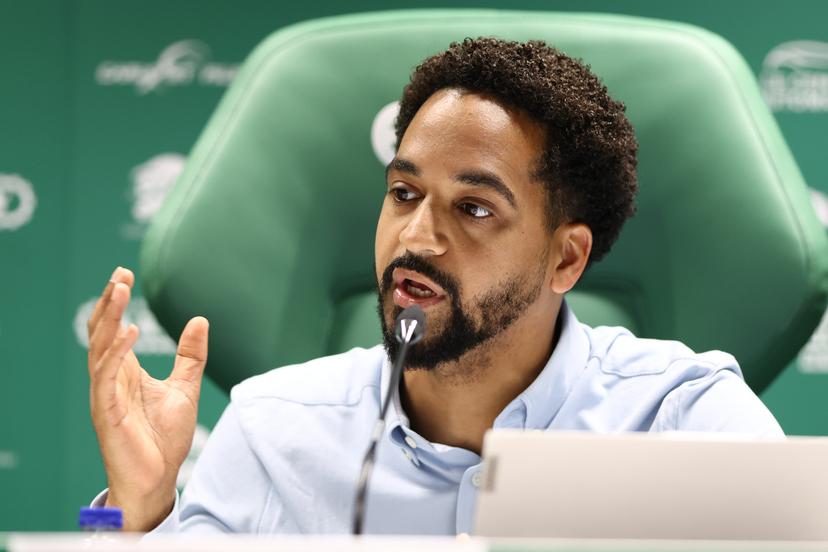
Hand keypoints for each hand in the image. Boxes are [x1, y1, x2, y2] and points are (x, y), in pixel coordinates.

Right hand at [87, 267, 208, 531]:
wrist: (159, 478)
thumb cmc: (165, 437)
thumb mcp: (185, 387)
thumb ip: (190, 356)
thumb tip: (199, 320)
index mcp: (125, 372)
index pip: (114, 329)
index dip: (117, 303)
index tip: (125, 274)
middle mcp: (111, 378)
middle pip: (102, 332)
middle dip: (109, 302)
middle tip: (120, 274)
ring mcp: (106, 394)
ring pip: (99, 347)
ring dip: (109, 317)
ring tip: (120, 290)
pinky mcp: (106, 411)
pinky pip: (105, 375)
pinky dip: (116, 351)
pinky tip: (130, 331)